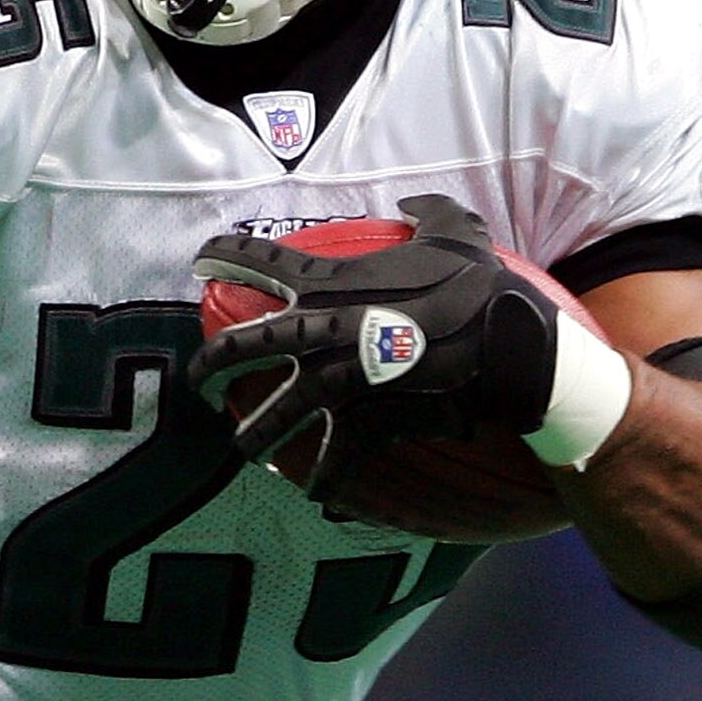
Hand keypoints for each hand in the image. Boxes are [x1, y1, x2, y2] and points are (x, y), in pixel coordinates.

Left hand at [188, 195, 562, 497]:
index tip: (199, 260)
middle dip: (211, 363)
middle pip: (243, 348)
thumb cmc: (478, 284)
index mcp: (330, 284)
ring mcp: (337, 382)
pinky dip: (326, 481)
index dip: (222, 255)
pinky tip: (316, 497)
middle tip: (197, 377)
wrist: (505, 343)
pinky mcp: (364, 422)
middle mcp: (319, 333)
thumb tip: (412, 203)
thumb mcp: (455, 228)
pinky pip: (335, 459)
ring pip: (276, 416)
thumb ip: (427, 211)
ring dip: (254, 436)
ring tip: (242, 449)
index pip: (259, 261)